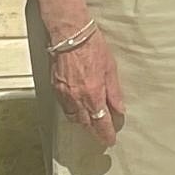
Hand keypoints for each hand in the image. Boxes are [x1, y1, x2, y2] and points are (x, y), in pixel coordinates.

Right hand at [48, 25, 127, 146]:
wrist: (70, 34)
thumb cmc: (92, 46)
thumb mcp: (110, 69)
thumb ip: (114, 92)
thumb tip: (119, 109)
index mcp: (93, 94)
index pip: (100, 122)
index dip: (106, 134)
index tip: (110, 140)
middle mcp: (77, 98)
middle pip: (86, 123)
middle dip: (95, 131)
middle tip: (102, 134)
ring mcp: (64, 94)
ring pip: (73, 117)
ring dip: (83, 122)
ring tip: (91, 122)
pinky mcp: (56, 88)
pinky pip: (64, 107)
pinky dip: (72, 112)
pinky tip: (78, 108)